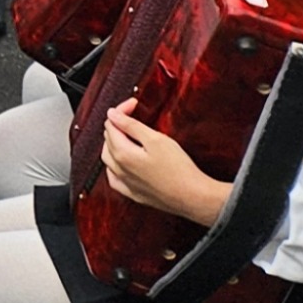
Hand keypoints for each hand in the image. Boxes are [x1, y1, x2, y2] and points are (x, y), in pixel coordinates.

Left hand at [99, 104, 233, 225]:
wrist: (194, 197)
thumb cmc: (179, 169)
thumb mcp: (156, 140)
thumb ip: (131, 125)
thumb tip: (112, 114)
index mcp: (122, 154)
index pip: (111, 125)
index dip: (121, 111)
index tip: (134, 105)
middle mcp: (118, 170)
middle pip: (108, 140)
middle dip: (118, 125)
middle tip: (133, 116)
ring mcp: (125, 184)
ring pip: (109, 159)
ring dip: (114, 144)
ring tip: (128, 135)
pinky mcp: (134, 194)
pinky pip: (114, 178)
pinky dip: (115, 166)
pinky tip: (123, 163)